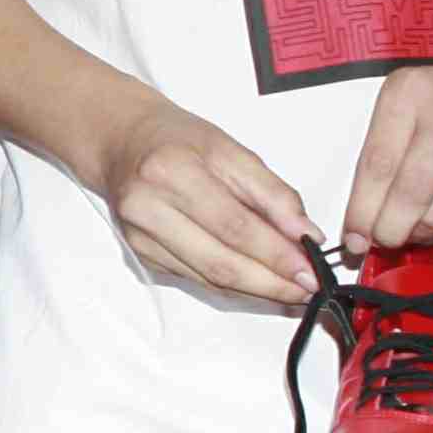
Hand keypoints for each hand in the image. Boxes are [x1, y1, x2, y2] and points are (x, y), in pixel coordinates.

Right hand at [83, 96, 320, 303]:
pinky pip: (197, 280)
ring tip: (291, 291)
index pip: (234, 226)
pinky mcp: (141, 255)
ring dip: (256, 291)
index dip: (275, 254)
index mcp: (171, 172)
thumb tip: (305, 234)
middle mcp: (147, 208)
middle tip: (307, 289)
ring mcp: (140, 237)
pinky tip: (258, 285)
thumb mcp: (230, 150)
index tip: (310, 268)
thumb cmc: (177, 140)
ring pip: (209, 280)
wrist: (123, 142)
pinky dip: (232, 287)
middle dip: (271, 283)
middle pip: (220, 263)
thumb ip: (272, 193)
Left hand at [339, 54, 432, 255]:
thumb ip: (380, 155)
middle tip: (384, 239)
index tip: (352, 238)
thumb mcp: (406, 104)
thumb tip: (359, 221)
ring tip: (416, 227)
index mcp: (409, 93)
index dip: (361, 211)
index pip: (376, 165)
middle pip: (409, 194)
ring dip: (422, 234)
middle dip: (389, 230)